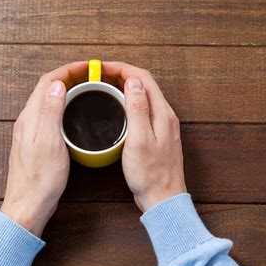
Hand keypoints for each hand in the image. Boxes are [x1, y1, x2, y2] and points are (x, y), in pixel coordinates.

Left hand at [1, 62, 87, 235]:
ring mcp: (30, 132)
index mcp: (30, 117)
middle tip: (90, 75)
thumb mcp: (49, 142)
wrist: (28, 204)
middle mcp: (28, 121)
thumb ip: (50, 111)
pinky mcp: (36, 142)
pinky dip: (62, 106)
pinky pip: (49, 114)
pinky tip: (73, 113)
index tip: (87, 67)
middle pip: (46, 88)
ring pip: (47, 101)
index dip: (67, 70)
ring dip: (65, 89)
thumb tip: (57, 84)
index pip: (47, 81)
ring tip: (85, 88)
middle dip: (68, 76)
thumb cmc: (40, 179)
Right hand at [103, 62, 186, 211]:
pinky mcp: (158, 134)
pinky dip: (129, 101)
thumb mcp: (139, 140)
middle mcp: (165, 115)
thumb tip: (133, 82)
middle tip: (100, 74)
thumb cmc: (150, 174)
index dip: (122, 68)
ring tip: (106, 86)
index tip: (102, 67)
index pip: (143, 78)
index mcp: (162, 113)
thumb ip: (138, 109)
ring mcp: (163, 125)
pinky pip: (144, 108)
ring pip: (144, 95)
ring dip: (126, 86)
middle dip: (122, 73)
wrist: (162, 198)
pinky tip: (118, 107)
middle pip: (144, 84)